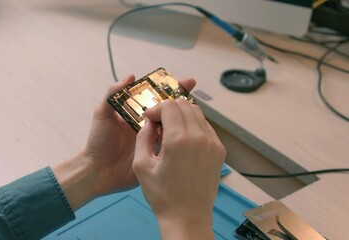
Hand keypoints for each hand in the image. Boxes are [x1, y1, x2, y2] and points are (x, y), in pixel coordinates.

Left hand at [84, 75, 196, 195]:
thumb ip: (112, 94)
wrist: (97, 171)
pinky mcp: (156, 156)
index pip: (156, 98)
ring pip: (172, 127)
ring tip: (190, 113)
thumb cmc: (98, 142)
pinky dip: (179, 140)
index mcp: (137, 114)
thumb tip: (131, 76)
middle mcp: (147, 126)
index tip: (185, 82)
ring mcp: (153, 141)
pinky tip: (186, 134)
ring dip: (182, 120)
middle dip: (182, 102)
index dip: (170, 89)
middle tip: (192, 95)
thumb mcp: (102, 115)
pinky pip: (171, 146)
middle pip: (168, 111)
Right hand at [133, 100, 225, 239]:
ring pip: (197, 113)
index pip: (169, 105)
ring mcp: (212, 144)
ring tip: (171, 131)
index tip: (150, 119)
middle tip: (159, 123)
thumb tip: (149, 122)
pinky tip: (183, 140)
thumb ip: (143, 136)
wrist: (187, 217)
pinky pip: (206, 127)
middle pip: (185, 104)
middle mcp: (199, 138)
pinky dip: (194, 126)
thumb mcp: (141, 165)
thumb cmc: (163, 195)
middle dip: (169, 109)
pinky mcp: (219, 150)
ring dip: (182, 115)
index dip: (156, 108)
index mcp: (179, 140)